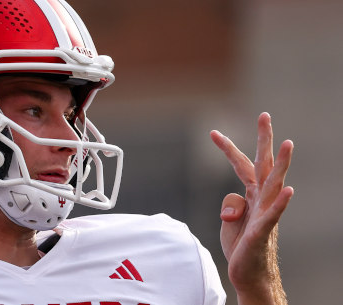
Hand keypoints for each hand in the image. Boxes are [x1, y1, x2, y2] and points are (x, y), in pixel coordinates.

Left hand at [210, 112, 291, 304]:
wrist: (249, 272)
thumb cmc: (242, 245)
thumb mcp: (230, 220)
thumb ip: (231, 204)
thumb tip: (231, 205)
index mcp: (252, 195)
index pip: (242, 165)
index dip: (228, 149)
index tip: (212, 132)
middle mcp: (262, 200)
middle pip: (263, 165)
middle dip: (264, 140)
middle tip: (264, 115)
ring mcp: (265, 214)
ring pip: (274, 184)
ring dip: (282, 164)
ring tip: (288, 143)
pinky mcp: (263, 232)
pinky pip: (273, 214)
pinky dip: (281, 202)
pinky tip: (289, 190)